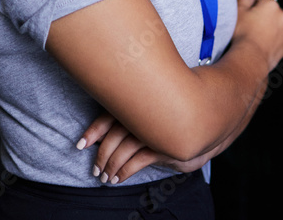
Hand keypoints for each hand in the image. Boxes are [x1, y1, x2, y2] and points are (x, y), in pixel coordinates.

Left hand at [78, 111, 208, 184]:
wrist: (201, 122)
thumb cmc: (169, 119)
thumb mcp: (147, 117)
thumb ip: (128, 119)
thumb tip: (102, 134)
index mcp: (136, 105)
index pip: (108, 116)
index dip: (93, 131)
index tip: (81, 145)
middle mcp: (143, 116)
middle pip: (113, 136)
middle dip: (101, 155)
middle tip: (95, 169)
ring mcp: (153, 131)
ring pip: (124, 150)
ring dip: (111, 166)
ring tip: (105, 177)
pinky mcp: (163, 146)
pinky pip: (138, 160)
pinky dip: (125, 171)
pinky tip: (119, 178)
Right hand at [232, 0, 282, 71]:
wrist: (250, 58)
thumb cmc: (242, 33)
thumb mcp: (238, 12)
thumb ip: (245, 0)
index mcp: (271, 5)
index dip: (254, 2)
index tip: (247, 10)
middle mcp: (282, 16)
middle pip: (272, 12)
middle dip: (264, 15)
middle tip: (250, 24)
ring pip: (277, 26)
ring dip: (269, 28)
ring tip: (255, 37)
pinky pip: (278, 40)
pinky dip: (272, 41)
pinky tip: (260, 46)